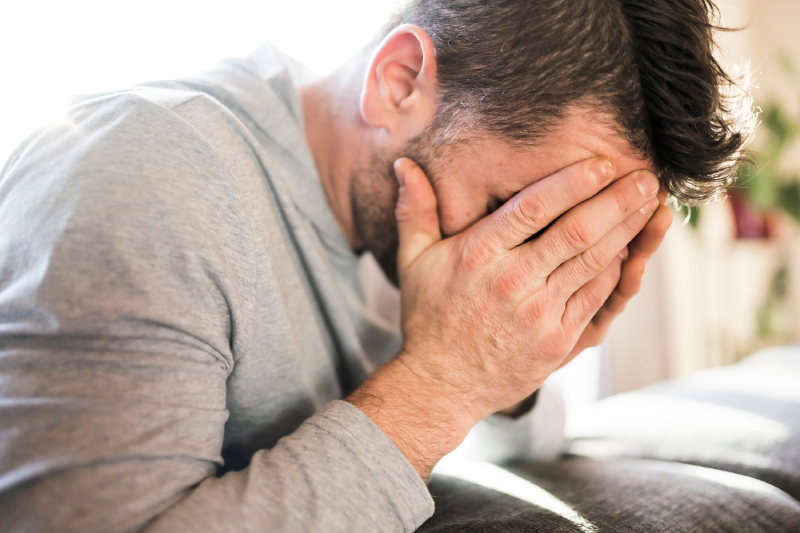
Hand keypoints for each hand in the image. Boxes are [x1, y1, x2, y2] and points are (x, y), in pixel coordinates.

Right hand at [348, 156, 659, 478]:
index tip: (603, 162)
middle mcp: (511, 282)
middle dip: (616, 201)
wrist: (441, 384)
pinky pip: (596, 297)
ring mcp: (538, 314)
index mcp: (478, 255)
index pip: (532, 208)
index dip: (572, 182)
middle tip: (645, 177)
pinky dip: (618, 270)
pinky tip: (634, 249)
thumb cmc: (429, 317)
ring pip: (594, 263)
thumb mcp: (413, 261)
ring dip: (628, 231)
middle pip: (576, 232)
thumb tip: (404, 165)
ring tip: (651, 205)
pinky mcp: (557, 340)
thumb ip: (415, 211)